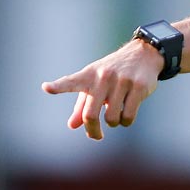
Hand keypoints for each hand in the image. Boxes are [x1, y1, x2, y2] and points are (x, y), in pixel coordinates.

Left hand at [42, 38, 161, 140]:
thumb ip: (83, 105)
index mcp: (89, 75)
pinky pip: (128, 117)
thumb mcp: (95, 84)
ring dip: (113, 123)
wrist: (143, 54)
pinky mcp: (139, 86)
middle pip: (90, 115)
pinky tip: (127, 115)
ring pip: (111, 119)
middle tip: (96, 136)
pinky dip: (126, 122)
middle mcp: (103, 77)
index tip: (46, 87)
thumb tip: (72, 125)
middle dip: (93, 131)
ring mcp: (121, 81)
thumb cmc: (114, 73)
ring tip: (116, 115)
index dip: (58, 86)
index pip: (70, 82)